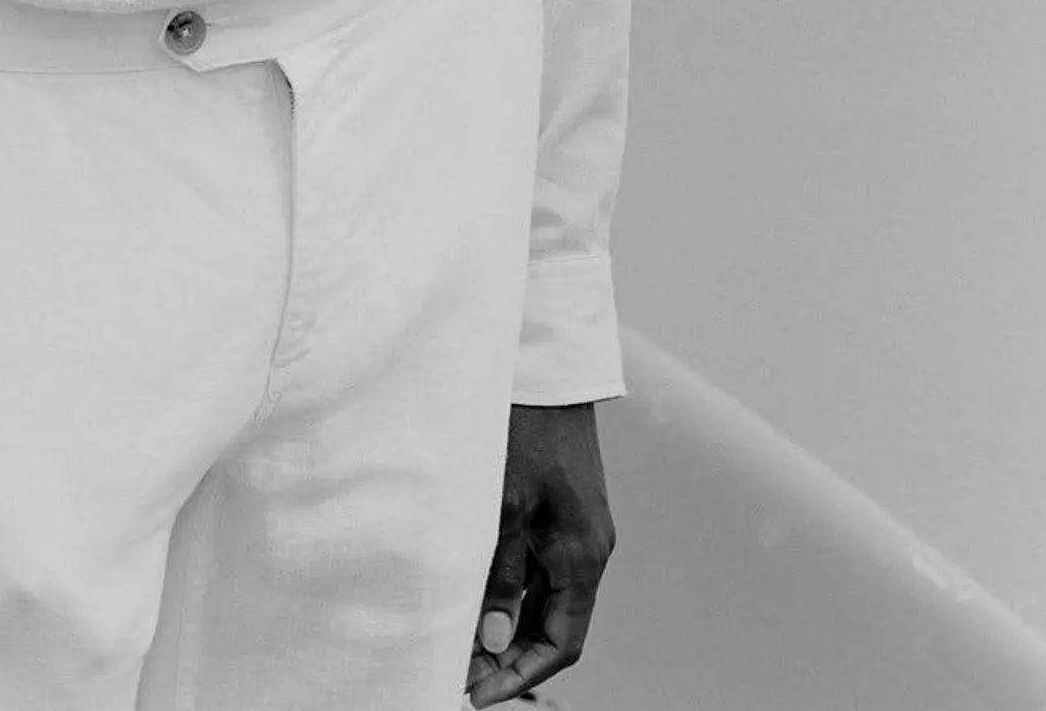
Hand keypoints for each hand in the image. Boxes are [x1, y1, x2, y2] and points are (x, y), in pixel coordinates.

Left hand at [466, 402, 614, 705]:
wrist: (545, 368)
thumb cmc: (524, 427)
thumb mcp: (503, 505)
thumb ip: (500, 576)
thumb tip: (492, 640)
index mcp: (583, 554)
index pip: (560, 643)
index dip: (520, 676)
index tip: (476, 695)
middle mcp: (587, 548)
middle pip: (554, 626)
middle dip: (509, 657)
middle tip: (458, 673)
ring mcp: (575, 529)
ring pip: (545, 598)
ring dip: (506, 624)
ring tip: (457, 641)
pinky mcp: (560, 510)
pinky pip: (540, 567)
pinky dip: (510, 589)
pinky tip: (473, 594)